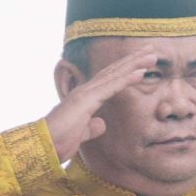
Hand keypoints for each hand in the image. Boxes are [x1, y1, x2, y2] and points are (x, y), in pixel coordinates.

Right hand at [41, 46, 165, 164]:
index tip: (142, 64)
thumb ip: (91, 127)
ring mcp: (86, 93)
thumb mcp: (81, 134)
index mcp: (85, 98)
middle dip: (133, 60)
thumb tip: (101, 124)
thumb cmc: (58, 141)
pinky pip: (112, 86)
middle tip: (151, 49)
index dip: (126, 70)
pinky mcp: (87, 99)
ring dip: (135, 64)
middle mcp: (86, 91)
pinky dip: (127, 78)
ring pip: (115, 74)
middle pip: (114, 71)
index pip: (110, 80)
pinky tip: (141, 72)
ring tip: (152, 55)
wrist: (43, 146)